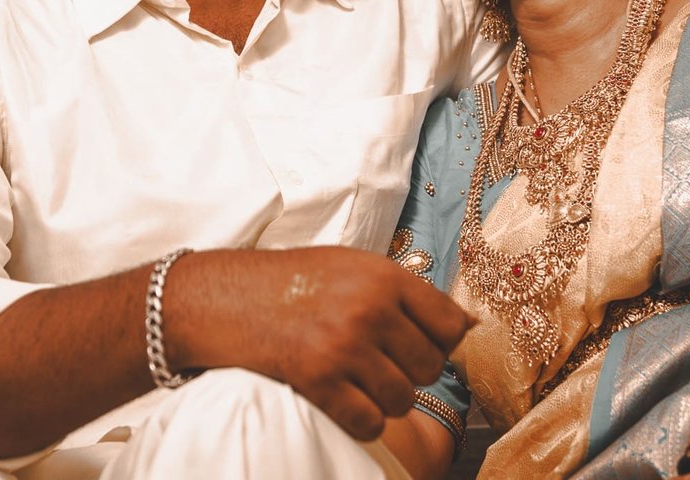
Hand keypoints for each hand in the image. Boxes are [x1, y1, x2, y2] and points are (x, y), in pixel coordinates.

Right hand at [168, 246, 471, 440]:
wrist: (224, 297)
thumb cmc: (290, 281)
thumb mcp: (351, 266)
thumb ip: (402, 292)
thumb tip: (465, 324)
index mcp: (383, 276)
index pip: (450, 324)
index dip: (441, 341)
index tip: (421, 345)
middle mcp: (370, 309)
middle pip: (430, 366)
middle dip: (410, 371)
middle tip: (380, 362)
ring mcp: (345, 346)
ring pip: (403, 399)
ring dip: (385, 398)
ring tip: (359, 380)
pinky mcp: (318, 380)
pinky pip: (368, 421)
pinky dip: (361, 420)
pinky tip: (344, 400)